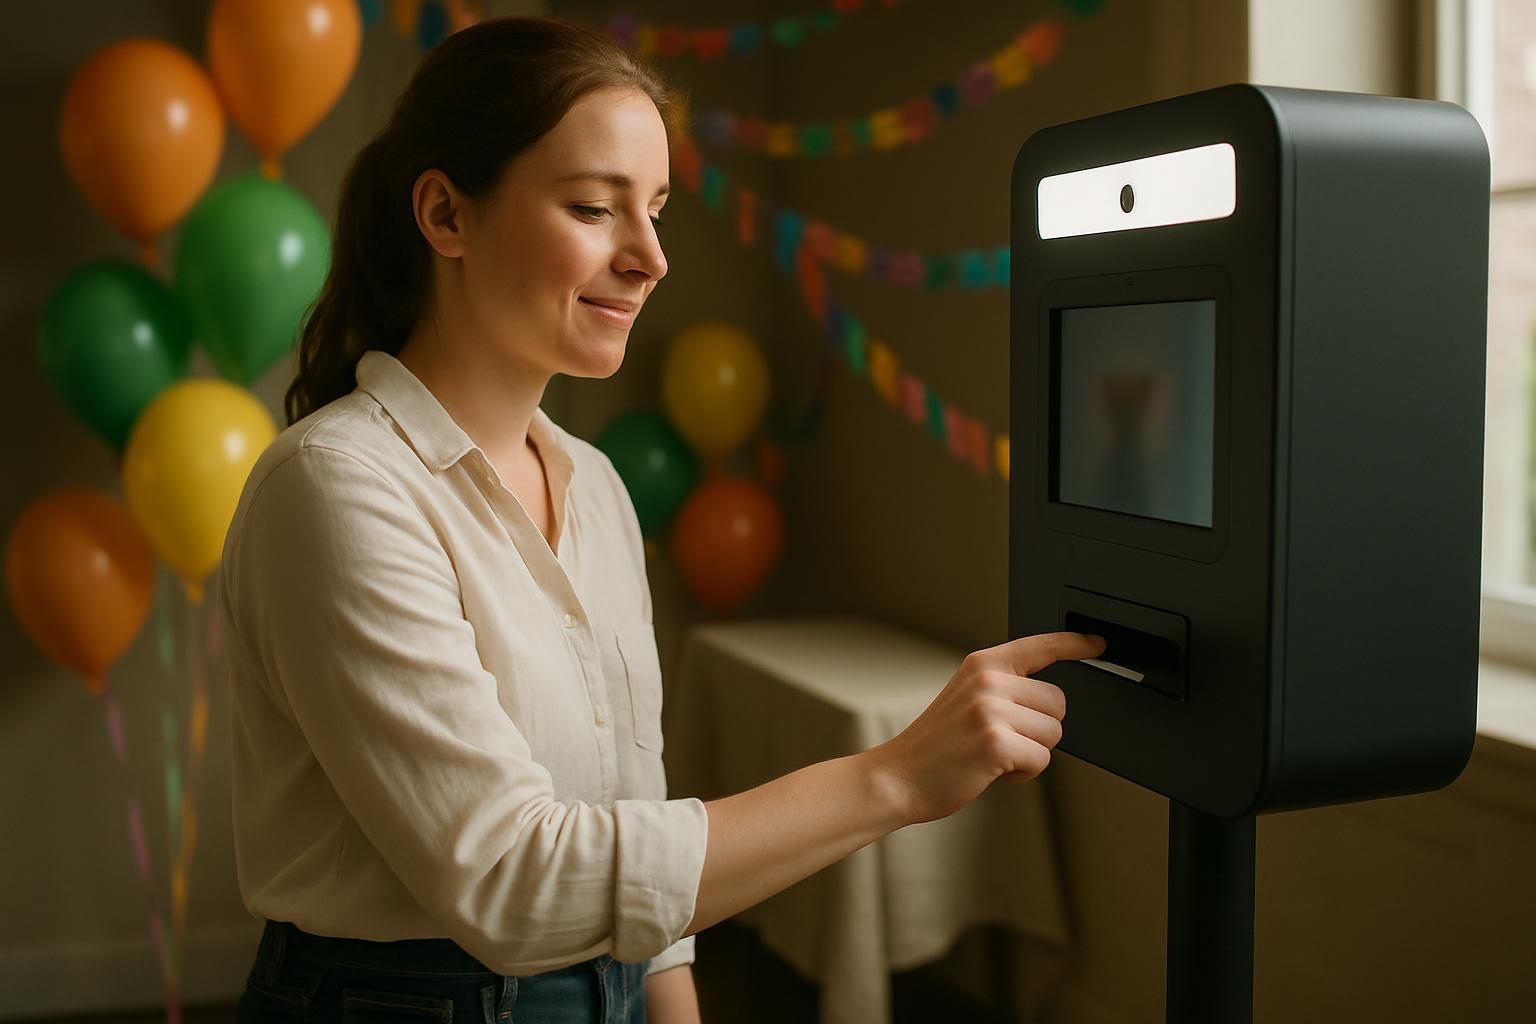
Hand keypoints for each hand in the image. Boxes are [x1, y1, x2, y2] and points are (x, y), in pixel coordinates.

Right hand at [869, 631, 1105, 823]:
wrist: (898, 777)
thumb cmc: (935, 745)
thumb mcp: (965, 698)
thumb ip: (1003, 689)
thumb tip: (1050, 702)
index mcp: (982, 664)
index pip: (1040, 646)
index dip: (1075, 644)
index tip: (1098, 643)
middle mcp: (988, 681)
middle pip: (1058, 703)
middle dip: (1040, 729)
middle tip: (1002, 739)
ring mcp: (991, 710)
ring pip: (1052, 733)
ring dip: (1030, 752)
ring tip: (992, 755)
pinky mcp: (996, 743)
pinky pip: (1041, 760)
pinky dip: (1023, 774)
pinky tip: (993, 770)